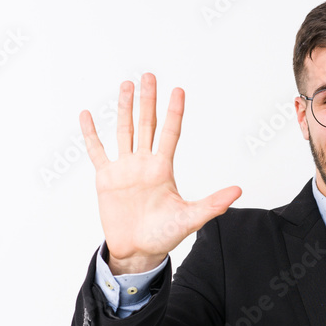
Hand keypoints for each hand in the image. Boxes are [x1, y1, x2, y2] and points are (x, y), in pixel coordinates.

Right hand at [80, 72, 241, 273]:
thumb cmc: (164, 235)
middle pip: (146, 124)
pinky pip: (97, 152)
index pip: (169, 133)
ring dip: (123, 108)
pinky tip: (87, 115)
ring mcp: (124, 169)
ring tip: (126, 85)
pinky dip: (91, 134)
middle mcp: (144, 163)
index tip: (178, 90)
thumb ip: (213, 203)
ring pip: (123, 131)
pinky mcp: (106, 178)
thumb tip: (238, 191)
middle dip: (147, 100)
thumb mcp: (191, 218)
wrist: (138, 250)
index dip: (173, 112)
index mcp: (163, 169)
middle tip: (148, 75)